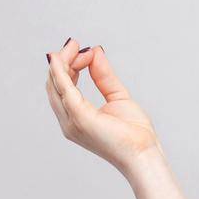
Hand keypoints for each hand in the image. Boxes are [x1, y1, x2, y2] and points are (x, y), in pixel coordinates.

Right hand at [43, 39, 161, 173]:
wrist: (144, 154)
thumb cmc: (134, 133)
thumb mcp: (118, 96)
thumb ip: (104, 75)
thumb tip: (95, 52)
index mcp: (75, 117)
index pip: (62, 87)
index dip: (68, 66)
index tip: (84, 51)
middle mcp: (68, 121)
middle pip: (54, 84)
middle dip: (62, 60)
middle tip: (75, 44)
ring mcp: (71, 121)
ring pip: (55, 84)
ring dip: (62, 61)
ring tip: (75, 46)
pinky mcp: (80, 118)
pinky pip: (64, 89)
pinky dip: (61, 71)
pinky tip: (63, 57)